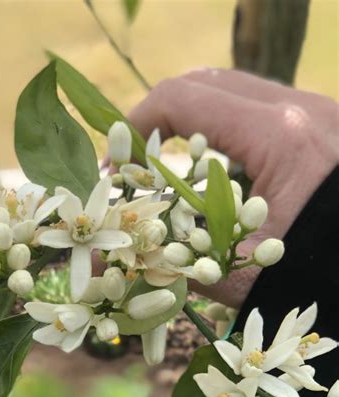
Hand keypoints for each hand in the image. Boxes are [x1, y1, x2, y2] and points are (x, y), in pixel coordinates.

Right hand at [128, 68, 338, 307]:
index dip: (136, 125)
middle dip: (160, 119)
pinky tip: (215, 177)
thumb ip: (185, 265)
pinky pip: (258, 113)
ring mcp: (313, 112)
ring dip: (193, 125)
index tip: (118, 163)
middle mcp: (298, 109)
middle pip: (205, 83)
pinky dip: (225, 136)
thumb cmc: (326, 275)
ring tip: (172, 169)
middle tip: (138, 163)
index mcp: (279, 136)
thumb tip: (129, 265)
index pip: (184, 98)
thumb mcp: (250, 276)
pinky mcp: (319, 126)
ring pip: (233, 93)